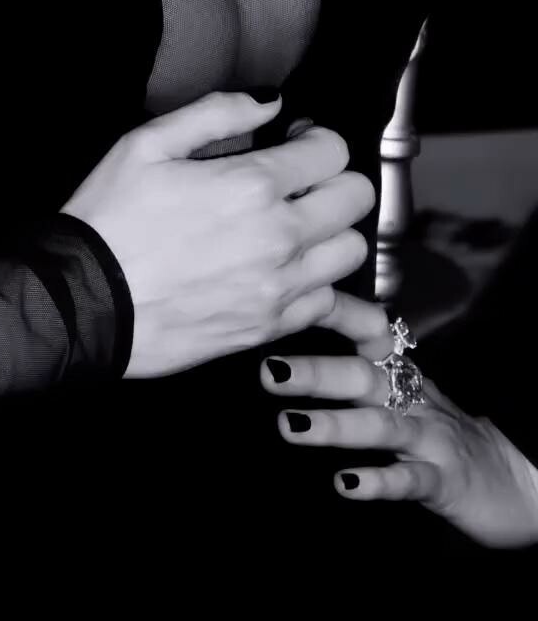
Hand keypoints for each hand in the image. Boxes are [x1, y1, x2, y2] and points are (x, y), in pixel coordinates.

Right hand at [62, 91, 383, 380]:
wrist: (87, 302)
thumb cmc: (110, 217)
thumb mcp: (148, 142)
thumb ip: (217, 111)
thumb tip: (270, 100)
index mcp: (252, 185)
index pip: (332, 150)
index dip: (315, 136)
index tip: (292, 140)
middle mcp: (280, 237)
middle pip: (356, 198)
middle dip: (333, 177)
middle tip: (299, 179)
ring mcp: (279, 288)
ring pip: (353, 251)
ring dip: (332, 230)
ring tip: (297, 224)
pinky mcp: (269, 328)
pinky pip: (330, 303)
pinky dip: (321, 283)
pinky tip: (294, 271)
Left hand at [261, 324, 537, 548]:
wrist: (516, 480)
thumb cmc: (443, 436)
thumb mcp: (404, 398)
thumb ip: (362, 374)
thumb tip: (297, 354)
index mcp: (402, 375)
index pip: (367, 333)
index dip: (332, 314)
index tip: (290, 299)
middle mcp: (414, 400)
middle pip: (363, 378)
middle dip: (316, 373)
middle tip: (270, 371)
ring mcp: (431, 440)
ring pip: (383, 427)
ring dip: (336, 425)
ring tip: (290, 427)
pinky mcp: (446, 483)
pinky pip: (411, 480)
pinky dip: (378, 481)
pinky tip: (345, 484)